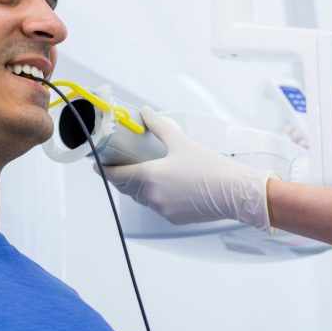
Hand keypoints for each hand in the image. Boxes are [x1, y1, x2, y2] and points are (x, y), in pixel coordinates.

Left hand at [102, 106, 277, 230]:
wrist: (234, 192)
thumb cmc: (211, 167)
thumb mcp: (181, 142)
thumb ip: (159, 126)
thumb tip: (146, 112)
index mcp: (150, 176)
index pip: (116, 176)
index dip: (104, 170)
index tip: (97, 165)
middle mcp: (152, 196)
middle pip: (127, 187)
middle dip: (121, 177)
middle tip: (120, 165)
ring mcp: (162, 210)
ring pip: (141, 198)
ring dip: (138, 187)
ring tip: (144, 173)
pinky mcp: (173, 218)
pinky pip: (157, 206)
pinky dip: (156, 196)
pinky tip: (166, 185)